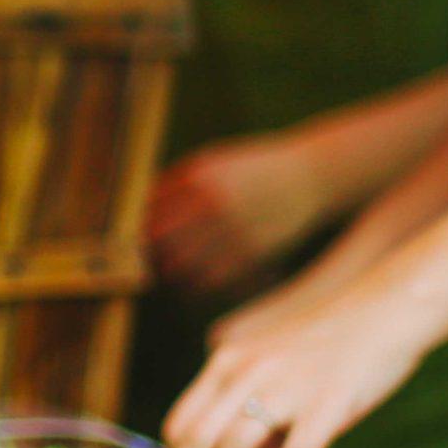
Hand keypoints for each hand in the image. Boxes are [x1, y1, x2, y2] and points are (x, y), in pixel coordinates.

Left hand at [147, 133, 330, 291]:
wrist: (311, 174)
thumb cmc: (252, 169)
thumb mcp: (211, 162)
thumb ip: (176, 182)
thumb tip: (141, 209)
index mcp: (197, 178)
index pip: (150, 213)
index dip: (139, 232)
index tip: (137, 242)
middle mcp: (213, 203)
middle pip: (162, 241)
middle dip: (150, 256)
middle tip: (147, 264)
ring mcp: (235, 228)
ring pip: (186, 265)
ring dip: (172, 275)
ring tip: (170, 277)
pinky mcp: (256, 250)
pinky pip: (216, 279)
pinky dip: (201, 286)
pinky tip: (196, 285)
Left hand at [163, 279, 436, 447]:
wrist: (383, 309)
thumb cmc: (326, 341)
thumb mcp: (271, 362)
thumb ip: (252, 404)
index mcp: (226, 360)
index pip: (181, 421)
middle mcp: (245, 371)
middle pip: (199, 438)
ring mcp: (283, 387)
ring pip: (236, 447)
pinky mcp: (325, 403)